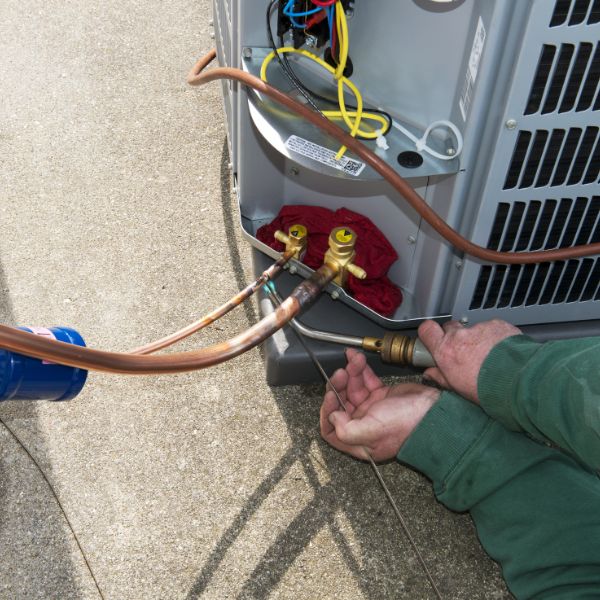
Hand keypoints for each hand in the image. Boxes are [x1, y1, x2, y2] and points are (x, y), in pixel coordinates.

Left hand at [320, 348, 438, 461]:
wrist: (435, 411)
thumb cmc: (408, 425)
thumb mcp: (373, 430)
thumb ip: (347, 430)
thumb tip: (333, 417)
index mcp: (359, 441)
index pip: (331, 430)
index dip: (327, 412)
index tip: (330, 396)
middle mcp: (363, 425)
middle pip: (340, 404)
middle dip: (338, 387)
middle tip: (341, 373)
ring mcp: (372, 409)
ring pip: (351, 388)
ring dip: (350, 373)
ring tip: (354, 360)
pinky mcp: (381, 394)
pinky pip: (365, 380)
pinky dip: (359, 369)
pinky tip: (356, 358)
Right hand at [418, 319, 520, 403]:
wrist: (518, 381)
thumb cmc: (487, 389)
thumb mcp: (458, 388)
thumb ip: (441, 378)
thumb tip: (430, 374)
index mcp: (446, 351)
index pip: (427, 329)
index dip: (429, 332)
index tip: (433, 338)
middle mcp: (460, 336)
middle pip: (450, 327)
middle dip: (454, 335)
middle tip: (462, 349)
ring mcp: (480, 328)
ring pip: (473, 329)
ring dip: (478, 338)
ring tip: (489, 355)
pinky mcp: (498, 325)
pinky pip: (492, 328)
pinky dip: (495, 336)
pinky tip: (502, 350)